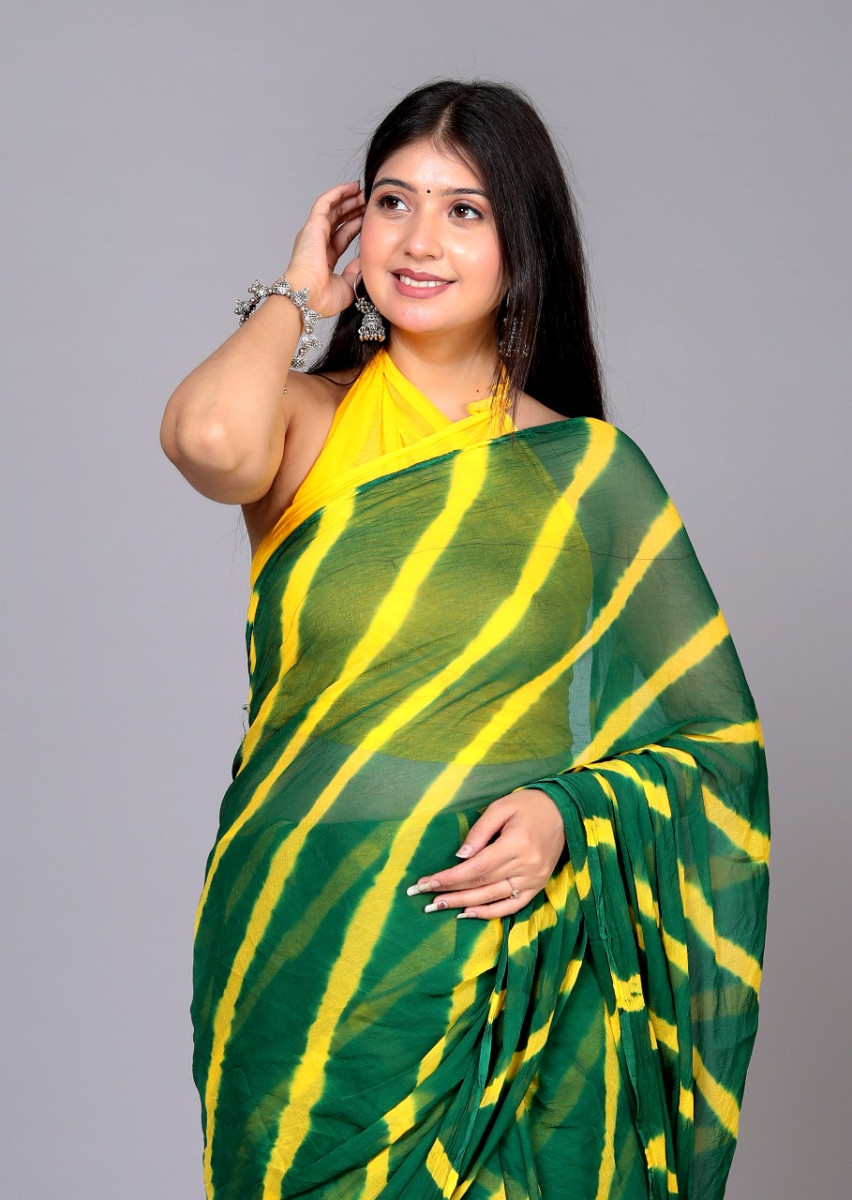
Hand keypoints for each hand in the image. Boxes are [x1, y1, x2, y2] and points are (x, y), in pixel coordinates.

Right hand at [284, 180, 365, 316]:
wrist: (308, 297)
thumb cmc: (322, 299)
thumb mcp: (347, 286)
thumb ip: (355, 273)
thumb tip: (364, 262)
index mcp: (324, 259)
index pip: (342, 236)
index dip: (355, 226)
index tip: (368, 218)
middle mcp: (317, 244)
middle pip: (337, 220)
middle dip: (352, 209)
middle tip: (367, 200)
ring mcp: (313, 234)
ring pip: (332, 208)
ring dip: (347, 198)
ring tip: (362, 190)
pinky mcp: (312, 226)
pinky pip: (325, 202)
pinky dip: (338, 193)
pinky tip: (352, 187)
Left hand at [405, 789, 566, 918]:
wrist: (563, 812)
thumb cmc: (529, 805)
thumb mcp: (501, 807)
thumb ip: (479, 831)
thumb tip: (459, 856)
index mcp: (517, 844)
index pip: (477, 867)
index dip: (451, 877)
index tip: (427, 882)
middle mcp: (527, 866)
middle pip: (482, 884)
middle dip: (451, 892)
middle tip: (425, 898)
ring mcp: (534, 880)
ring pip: (494, 898)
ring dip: (464, 905)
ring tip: (440, 907)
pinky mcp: (538, 887)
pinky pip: (512, 906)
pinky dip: (489, 913)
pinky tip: (469, 913)